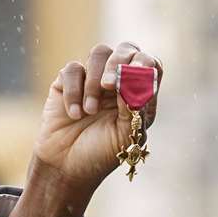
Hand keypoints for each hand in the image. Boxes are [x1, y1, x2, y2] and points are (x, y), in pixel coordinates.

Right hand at [32, 42, 162, 191]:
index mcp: (140, 95)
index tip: (136, 72)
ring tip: (90, 112)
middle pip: (127, 48)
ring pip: (99, 52)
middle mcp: (118, 83)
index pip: (151, 65)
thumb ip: (134, 108)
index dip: (146, 62)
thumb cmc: (101, 155)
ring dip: (94, 82)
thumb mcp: (126, 136)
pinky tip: (74, 114)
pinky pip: (73, 69)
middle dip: (118, 62)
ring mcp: (93, 79)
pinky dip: (74, 91)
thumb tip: (133, 79)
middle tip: (108, 85)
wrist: (66, 167)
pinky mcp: (68, 81)